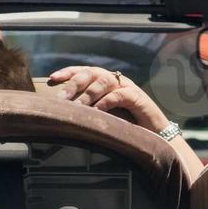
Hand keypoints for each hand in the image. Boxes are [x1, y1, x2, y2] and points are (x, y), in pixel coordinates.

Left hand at [47, 66, 167, 132]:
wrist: (155, 137)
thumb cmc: (127, 128)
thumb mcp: (104, 117)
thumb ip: (88, 112)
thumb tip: (63, 115)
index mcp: (106, 83)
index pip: (85, 71)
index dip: (68, 73)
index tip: (52, 79)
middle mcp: (116, 81)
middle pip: (92, 73)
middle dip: (74, 83)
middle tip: (61, 98)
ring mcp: (127, 87)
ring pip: (104, 81)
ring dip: (88, 93)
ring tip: (76, 107)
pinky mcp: (138, 98)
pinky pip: (119, 94)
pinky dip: (106, 101)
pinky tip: (97, 110)